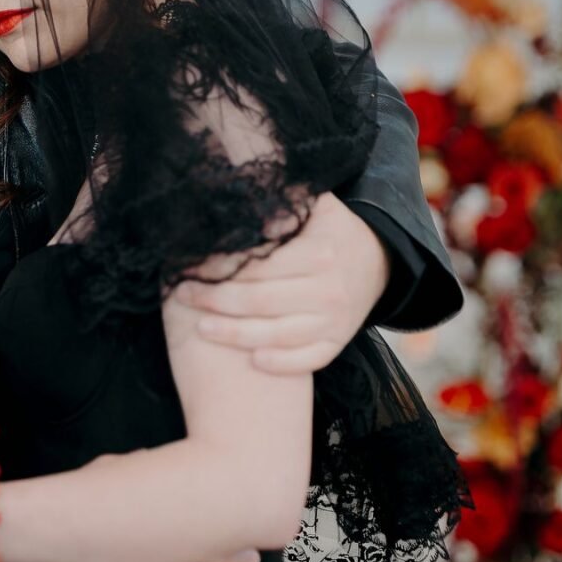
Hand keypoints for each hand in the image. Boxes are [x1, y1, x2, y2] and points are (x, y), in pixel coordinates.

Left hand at [172, 192, 388, 373]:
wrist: (379, 261)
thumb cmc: (332, 230)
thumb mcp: (316, 207)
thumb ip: (285, 202)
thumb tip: (244, 197)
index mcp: (319, 252)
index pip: (260, 266)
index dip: (221, 268)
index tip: (192, 266)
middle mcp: (328, 289)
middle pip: (261, 301)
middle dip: (216, 300)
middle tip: (183, 295)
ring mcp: (335, 320)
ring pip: (278, 335)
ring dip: (235, 335)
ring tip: (201, 327)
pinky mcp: (338, 341)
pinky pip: (309, 360)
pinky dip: (282, 363)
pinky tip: (252, 360)